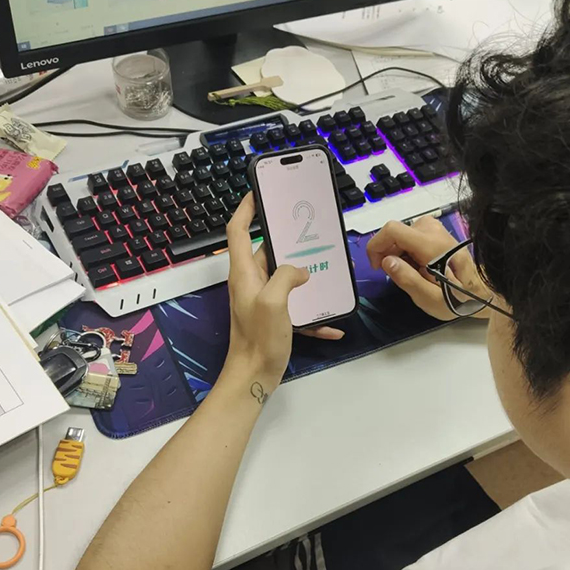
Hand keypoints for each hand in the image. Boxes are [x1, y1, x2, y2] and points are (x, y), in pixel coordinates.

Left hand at [225, 193, 343, 389]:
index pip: (238, 230)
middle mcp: (251, 283)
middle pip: (266, 252)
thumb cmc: (257, 340)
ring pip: (285, 278)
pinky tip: (332, 323)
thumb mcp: (273, 301)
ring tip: (326, 267)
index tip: (258, 193)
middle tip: (307, 228)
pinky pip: (297, 308)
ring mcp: (262, 300)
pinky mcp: (274, 318)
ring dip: (305, 275)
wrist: (254, 376)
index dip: (246, 209)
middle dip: (286, 240)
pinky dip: (313, 314)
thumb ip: (286, 276)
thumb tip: (301, 270)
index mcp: (244, 273)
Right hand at [367, 216, 488, 320]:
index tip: (376, 265)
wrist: (482, 292)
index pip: (393, 229)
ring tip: (409, 272)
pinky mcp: (438, 233)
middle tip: (396, 275)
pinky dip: (407, 249)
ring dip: (398, 252)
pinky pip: (412, 235)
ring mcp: (437, 230)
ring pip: (403, 234)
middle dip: (388, 253)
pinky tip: (416, 265)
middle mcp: (434, 231)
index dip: (377, 245)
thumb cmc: (458, 299)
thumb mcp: (430, 298)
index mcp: (432, 246)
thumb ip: (407, 279)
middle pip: (396, 232)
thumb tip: (386, 261)